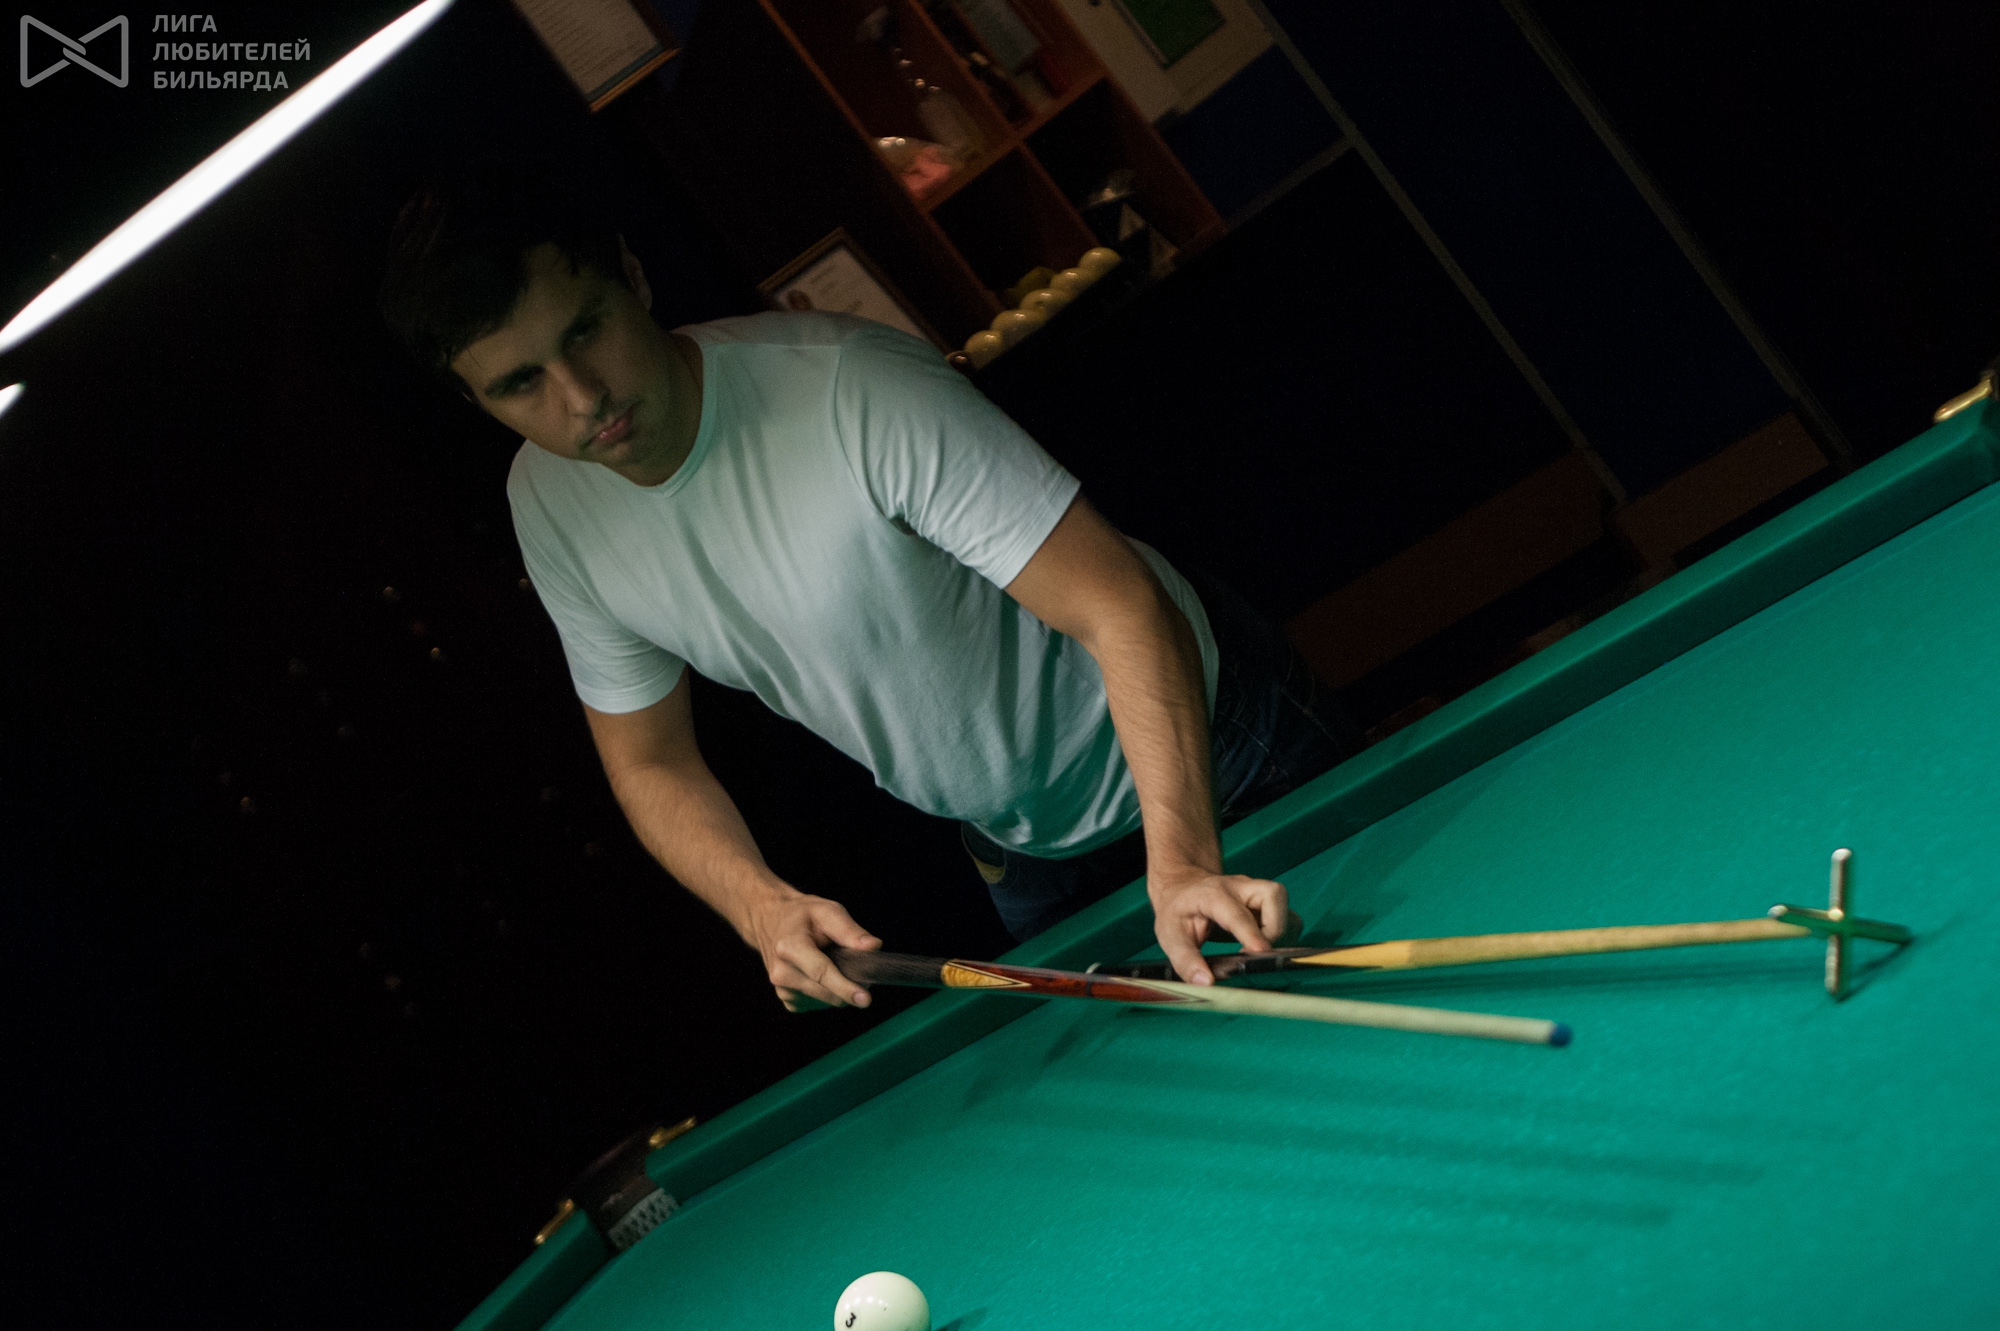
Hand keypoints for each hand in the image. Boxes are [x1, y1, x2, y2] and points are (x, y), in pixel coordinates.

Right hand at [740, 885, 881, 1010]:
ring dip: (838, 988)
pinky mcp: (788, 1000)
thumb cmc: (801, 915)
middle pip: (827, 993)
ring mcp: (782, 990)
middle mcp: (781, 973)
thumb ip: (850, 930)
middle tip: (857, 964)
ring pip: (827, 1001)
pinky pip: (819, 1004)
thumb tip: (873, 947)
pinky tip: (820, 974)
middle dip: (850, 985)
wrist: (770, 922)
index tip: (865, 999)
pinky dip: (827, 992)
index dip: (845, 988)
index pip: (821, 973)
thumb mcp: (826, 910)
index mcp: (790, 947)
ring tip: (831, 962)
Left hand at [1147, 864, 1288, 985]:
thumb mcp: (1169, 935)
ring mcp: (1256, 892)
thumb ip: (1186, 960)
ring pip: (1286, 907)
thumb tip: (1206, 984)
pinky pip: (1288, 918)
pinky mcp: (1267, 903)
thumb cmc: (1177, 911)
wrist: (1183, 887)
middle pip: (1274, 896)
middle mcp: (1240, 887)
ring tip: (1257, 951)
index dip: (1251, 932)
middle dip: (1274, 929)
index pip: (1236, 913)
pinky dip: (1283, 935)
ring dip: (1281, 934)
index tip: (1260, 952)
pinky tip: (1262, 946)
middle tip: (1254, 953)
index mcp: (1213, 894)